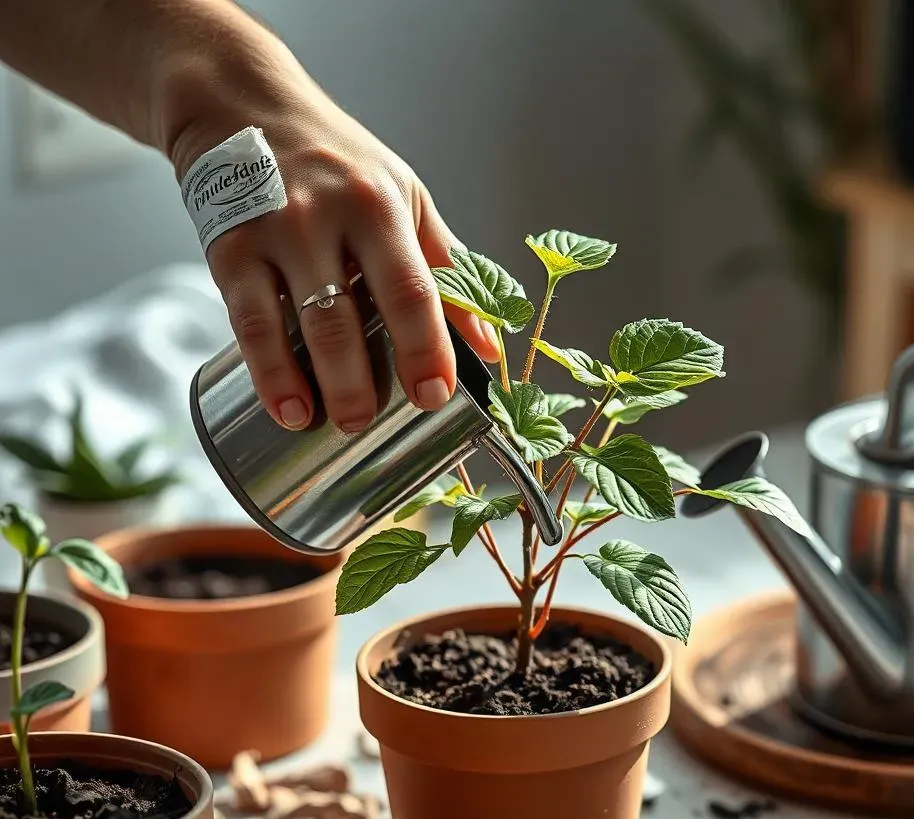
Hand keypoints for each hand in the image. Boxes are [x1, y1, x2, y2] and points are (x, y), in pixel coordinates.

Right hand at [167, 67, 498, 431]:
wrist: (242, 104)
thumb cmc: (337, 161)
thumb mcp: (403, 198)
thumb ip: (447, 270)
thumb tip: (488, 343)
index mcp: (379, 206)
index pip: (411, 288)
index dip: (426, 347)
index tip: (435, 395)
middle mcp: (325, 217)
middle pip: (348, 315)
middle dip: (361, 380)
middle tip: (372, 422)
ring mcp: (273, 234)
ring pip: (297, 323)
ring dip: (316, 383)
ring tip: (333, 423)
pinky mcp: (228, 250)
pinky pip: (248, 322)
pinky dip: (268, 372)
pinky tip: (286, 407)